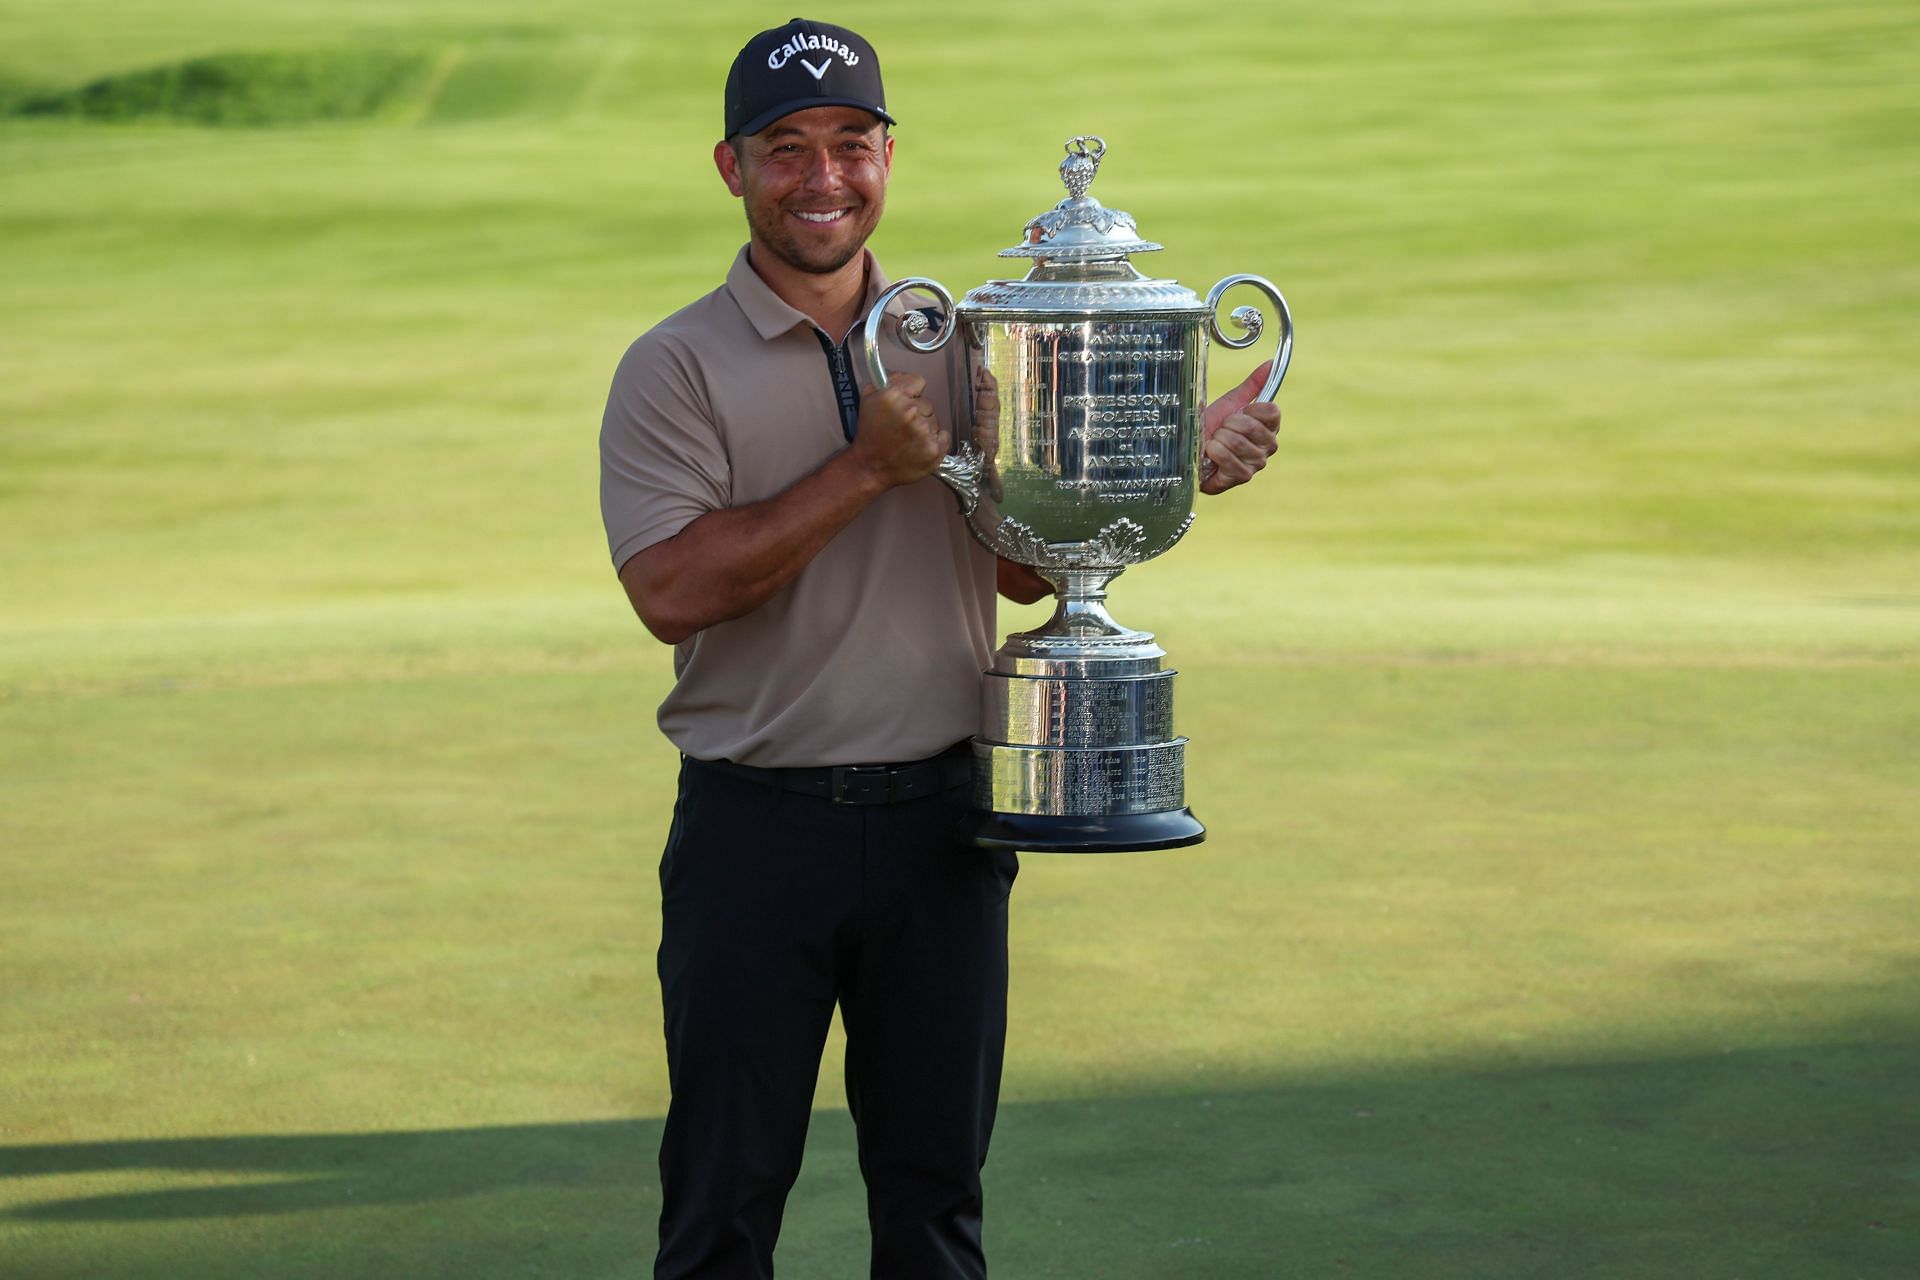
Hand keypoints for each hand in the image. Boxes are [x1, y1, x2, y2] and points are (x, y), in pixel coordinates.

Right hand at [850, 373, 948, 487]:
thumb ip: (886, 380)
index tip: (905, 402)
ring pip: (935, 420)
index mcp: (893, 396)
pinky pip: (944, 436)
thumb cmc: (869, 435)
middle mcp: (910, 412)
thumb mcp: (868, 399)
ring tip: (908, 439)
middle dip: (917, 412)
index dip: (911, 392)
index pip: (918, 381)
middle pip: (927, 403)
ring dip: (925, 428)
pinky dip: (935, 441)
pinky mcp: (935, 450)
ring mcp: (924, 432)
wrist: (870, 467)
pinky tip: (919, 447)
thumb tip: (901, 373)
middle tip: (902, 426)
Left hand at [1199, 361, 1281, 494]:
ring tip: (1215, 442)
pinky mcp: (1242, 477)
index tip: (1236, 414)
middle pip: (1252, 426)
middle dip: (1228, 425)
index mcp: (1269, 427)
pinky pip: (1229, 460)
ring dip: (1218, 439)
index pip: (1272, 412)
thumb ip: (1253, 385)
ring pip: (1238, 442)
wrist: (1190, 449)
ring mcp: (1256, 463)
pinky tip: (1210, 455)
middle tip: (1220, 430)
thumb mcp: (1231, 403)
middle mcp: (1268, 447)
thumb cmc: (1212, 427)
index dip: (1249, 410)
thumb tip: (1270, 363)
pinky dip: (1214, 453)